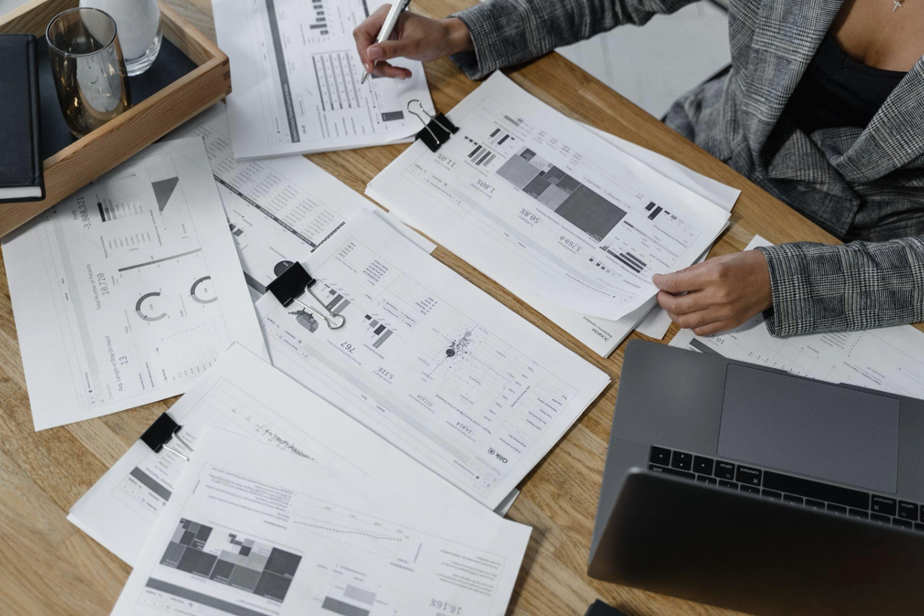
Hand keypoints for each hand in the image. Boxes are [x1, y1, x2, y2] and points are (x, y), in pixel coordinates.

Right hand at [353, 6, 472, 78]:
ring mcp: (385, 34)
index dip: (363, 50)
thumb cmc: (434, 36)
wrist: (444, 40)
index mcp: (386, 16)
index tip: (370, 66)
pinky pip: (380, 60)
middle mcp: (383, 23)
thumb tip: (371, 53)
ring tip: (401, 73)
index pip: (363, 32)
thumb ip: (390, 49)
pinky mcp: (388, 45)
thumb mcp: (412, 45)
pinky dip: (389, 69)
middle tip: (391, 72)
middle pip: (365, 46)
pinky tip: (402, 71)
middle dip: (377, 63)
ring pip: (372, 57)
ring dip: (385, 69)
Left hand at [653, 250, 772, 335]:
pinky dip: (690, 325)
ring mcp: (723, 313)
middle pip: (677, 305)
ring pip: (686, 322)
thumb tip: (674, 278)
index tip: (657, 280)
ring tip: (673, 306)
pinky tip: (690, 315)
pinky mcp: (729, 323)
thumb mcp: (719, 260)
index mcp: (714, 276)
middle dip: (663, 300)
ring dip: (674, 314)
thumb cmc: (750, 266)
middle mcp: (718, 296)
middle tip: (662, 295)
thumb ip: (694, 271)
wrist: (775, 278)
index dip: (662, 282)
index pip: (677, 283)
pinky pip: (701, 330)